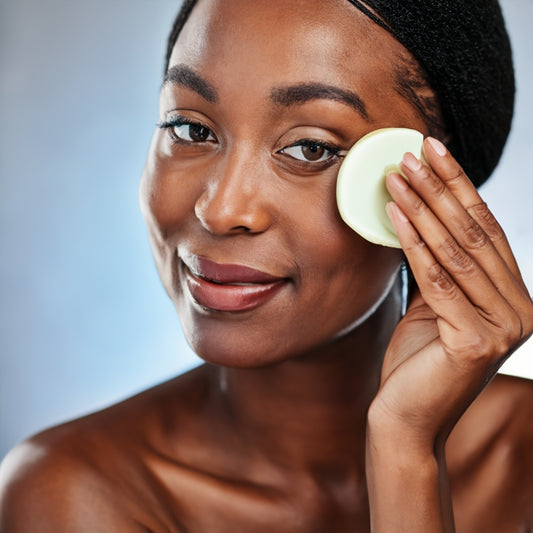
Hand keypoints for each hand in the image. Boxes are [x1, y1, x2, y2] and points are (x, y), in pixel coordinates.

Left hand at [373, 137, 532, 444]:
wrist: (406, 420)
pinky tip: (396, 210)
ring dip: (424, 206)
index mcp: (514, 298)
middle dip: (442, 187)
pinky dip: (414, 241)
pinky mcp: (477, 342)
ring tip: (399, 173)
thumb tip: (423, 216)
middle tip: (414, 151)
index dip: (460, 187)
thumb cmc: (417, 362)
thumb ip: (441, 269)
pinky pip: (438, 278)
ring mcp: (504, 328)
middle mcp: (520, 311)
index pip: (486, 229)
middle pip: (475, 233)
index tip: (435, 152)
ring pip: (457, 250)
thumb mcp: (434, 306)